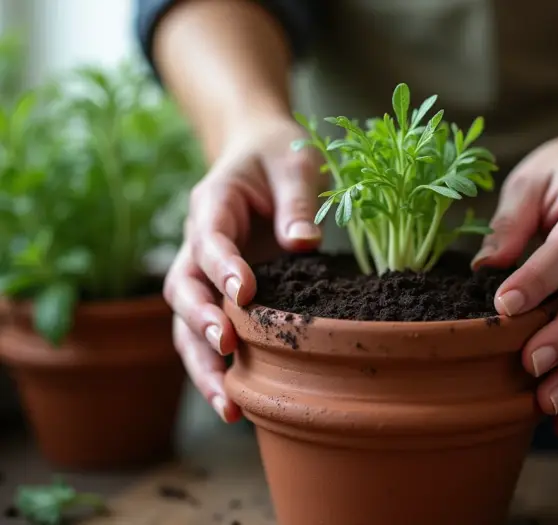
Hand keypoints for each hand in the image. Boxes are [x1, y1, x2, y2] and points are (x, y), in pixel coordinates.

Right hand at [163, 117, 325, 422]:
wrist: (260, 155)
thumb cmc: (278, 155)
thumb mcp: (295, 164)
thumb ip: (296, 202)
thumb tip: (303, 244)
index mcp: (212, 204)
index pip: (208, 239)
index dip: (222, 267)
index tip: (244, 293)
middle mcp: (198, 242)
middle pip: (182, 288)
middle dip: (201, 320)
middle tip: (227, 347)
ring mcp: (204, 271)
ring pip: (185, 322)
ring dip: (202, 362)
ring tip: (227, 405)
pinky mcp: (219, 293)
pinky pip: (208, 331)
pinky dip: (216, 366)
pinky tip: (234, 401)